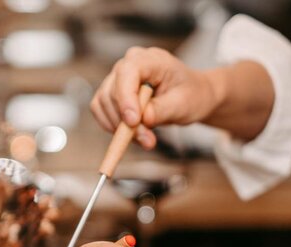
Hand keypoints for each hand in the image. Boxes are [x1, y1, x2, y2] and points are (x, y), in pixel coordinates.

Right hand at [91, 47, 222, 148]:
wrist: (189, 96)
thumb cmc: (189, 94)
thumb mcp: (183, 104)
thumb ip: (162, 110)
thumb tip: (143, 119)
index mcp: (149, 59)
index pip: (127, 72)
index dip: (126, 97)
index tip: (133, 122)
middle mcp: (127, 65)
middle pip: (112, 92)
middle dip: (126, 122)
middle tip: (148, 142)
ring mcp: (116, 79)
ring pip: (103, 104)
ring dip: (119, 128)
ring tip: (146, 139)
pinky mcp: (110, 94)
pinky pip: (100, 111)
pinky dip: (113, 127)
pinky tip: (133, 134)